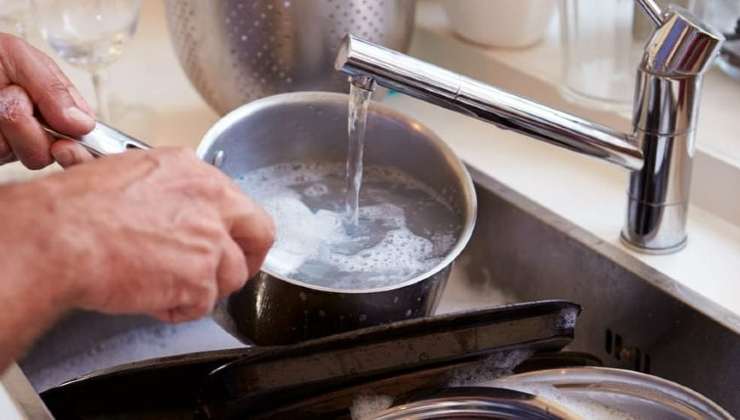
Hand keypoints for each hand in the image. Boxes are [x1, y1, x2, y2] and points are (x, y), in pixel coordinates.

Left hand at [0, 33, 95, 167]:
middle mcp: (39, 131)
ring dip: (13, 124)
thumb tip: (83, 124)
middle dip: (37, 130)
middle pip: (61, 153)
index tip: (71, 137)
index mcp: (56, 108)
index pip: (87, 135)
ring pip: (32, 156)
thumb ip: (54, 88)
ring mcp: (13, 146)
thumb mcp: (19, 57)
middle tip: (17, 106)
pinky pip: (2, 154)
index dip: (84, 143)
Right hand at [1, 147, 274, 322]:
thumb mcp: (129, 175)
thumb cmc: (77, 208)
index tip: (226, 239)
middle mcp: (212, 202)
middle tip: (229, 273)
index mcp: (194, 172)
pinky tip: (153, 298)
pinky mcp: (201, 278)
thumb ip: (167, 192)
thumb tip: (171, 208)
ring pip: (232, 275)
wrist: (62, 237)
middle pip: (259, 234)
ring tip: (169, 287)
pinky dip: (179, 308)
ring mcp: (211, 241)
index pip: (237, 202)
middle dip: (249, 257)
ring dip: (205, 288)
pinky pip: (202, 304)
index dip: (232, 227)